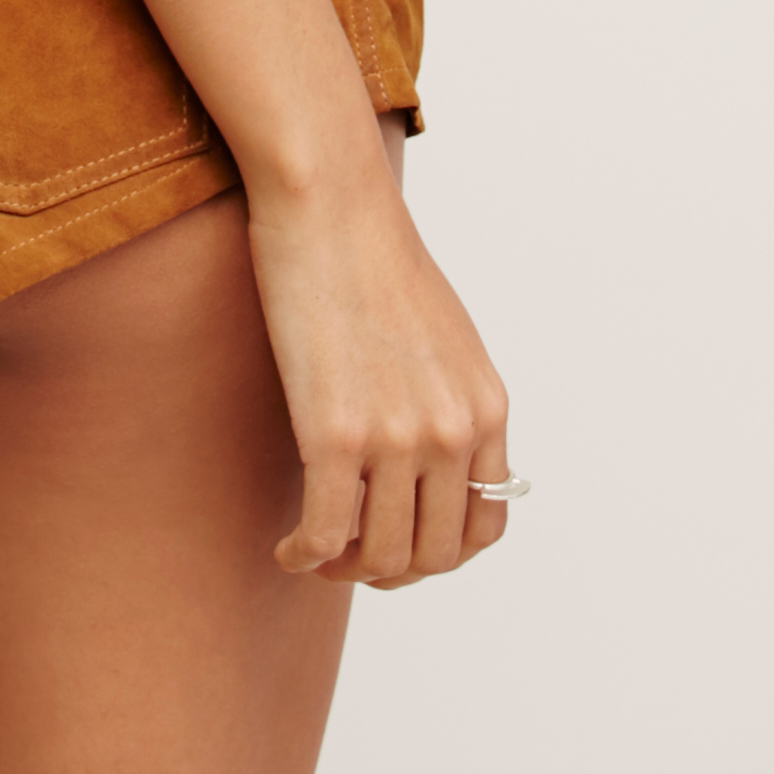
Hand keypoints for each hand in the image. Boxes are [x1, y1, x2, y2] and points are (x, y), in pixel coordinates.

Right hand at [246, 156, 513, 587]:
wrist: (329, 203)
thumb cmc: (374, 256)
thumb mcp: (447, 336)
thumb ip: (452, 401)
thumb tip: (434, 465)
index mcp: (486, 408)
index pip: (486, 526)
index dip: (442, 554)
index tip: (401, 544)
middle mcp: (453, 431)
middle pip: (435, 554)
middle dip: (391, 571)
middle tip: (349, 558)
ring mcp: (397, 436)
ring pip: (382, 556)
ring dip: (346, 570)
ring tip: (315, 552)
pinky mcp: (335, 433)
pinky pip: (325, 533)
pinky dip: (303, 556)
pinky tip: (287, 551)